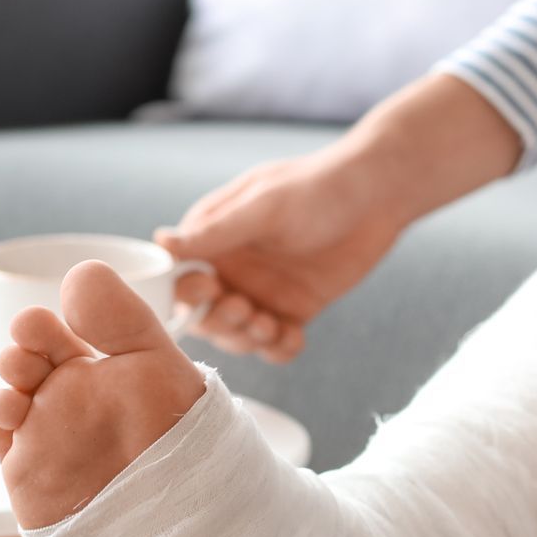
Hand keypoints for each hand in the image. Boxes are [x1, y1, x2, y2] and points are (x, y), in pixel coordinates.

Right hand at [158, 145, 405, 362]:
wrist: (376, 195)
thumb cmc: (315, 188)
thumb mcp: (263, 207)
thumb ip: (215, 231)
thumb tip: (160, 242)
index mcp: (214, 240)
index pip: (181, 280)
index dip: (188, 294)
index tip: (212, 288)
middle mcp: (233, 269)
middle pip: (206, 317)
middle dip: (221, 322)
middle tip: (246, 308)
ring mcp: (263, 292)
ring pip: (239, 336)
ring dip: (248, 339)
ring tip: (271, 325)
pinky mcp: (295, 309)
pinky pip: (276, 343)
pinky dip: (280, 348)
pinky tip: (294, 336)